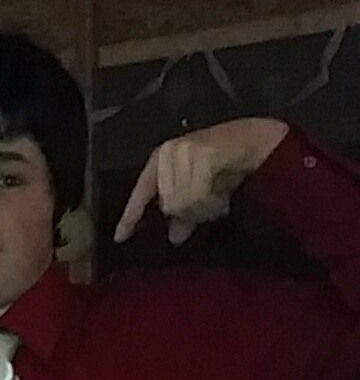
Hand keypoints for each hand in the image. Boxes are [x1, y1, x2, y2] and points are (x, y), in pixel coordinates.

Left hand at [114, 118, 288, 245]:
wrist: (261, 141)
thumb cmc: (229, 164)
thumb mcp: (201, 192)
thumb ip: (185, 213)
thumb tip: (174, 237)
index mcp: (161, 159)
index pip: (141, 192)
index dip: (130, 216)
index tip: (119, 238)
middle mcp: (168, 152)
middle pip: (168, 204)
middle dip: (190, 213)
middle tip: (212, 207)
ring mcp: (184, 150)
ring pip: (183, 202)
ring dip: (204, 208)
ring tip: (220, 200)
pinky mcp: (202, 153)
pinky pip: (199, 195)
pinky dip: (213, 202)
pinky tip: (224, 197)